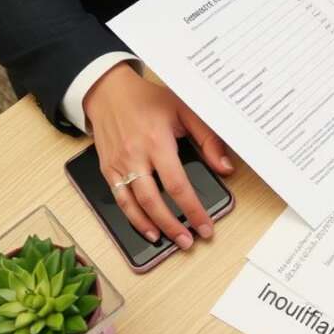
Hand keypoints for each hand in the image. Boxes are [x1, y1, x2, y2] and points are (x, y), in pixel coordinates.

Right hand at [83, 64, 234, 248]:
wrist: (108, 92)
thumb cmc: (149, 100)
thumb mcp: (184, 110)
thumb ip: (208, 139)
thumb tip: (225, 167)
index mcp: (157, 142)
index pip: (177, 184)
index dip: (192, 209)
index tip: (205, 226)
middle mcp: (135, 156)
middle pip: (154, 201)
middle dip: (173, 225)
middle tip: (189, 241)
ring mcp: (118, 165)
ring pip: (133, 205)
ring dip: (151, 226)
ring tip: (169, 241)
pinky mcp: (107, 169)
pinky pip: (119, 199)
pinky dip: (132, 217)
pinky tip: (146, 228)